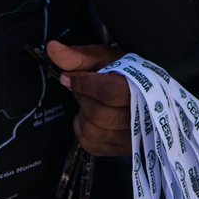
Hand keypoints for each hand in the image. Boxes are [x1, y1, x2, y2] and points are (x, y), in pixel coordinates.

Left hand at [47, 39, 130, 156]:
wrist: (146, 92)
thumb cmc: (123, 71)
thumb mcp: (103, 57)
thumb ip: (78, 56)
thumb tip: (52, 48)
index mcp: (140, 88)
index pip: (108, 92)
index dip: (84, 85)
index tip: (68, 78)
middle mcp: (141, 117)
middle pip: (98, 114)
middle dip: (82, 98)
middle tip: (82, 88)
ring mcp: (133, 137)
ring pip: (93, 131)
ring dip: (82, 114)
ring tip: (88, 102)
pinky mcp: (124, 150)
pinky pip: (91, 145)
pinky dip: (82, 131)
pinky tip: (89, 118)